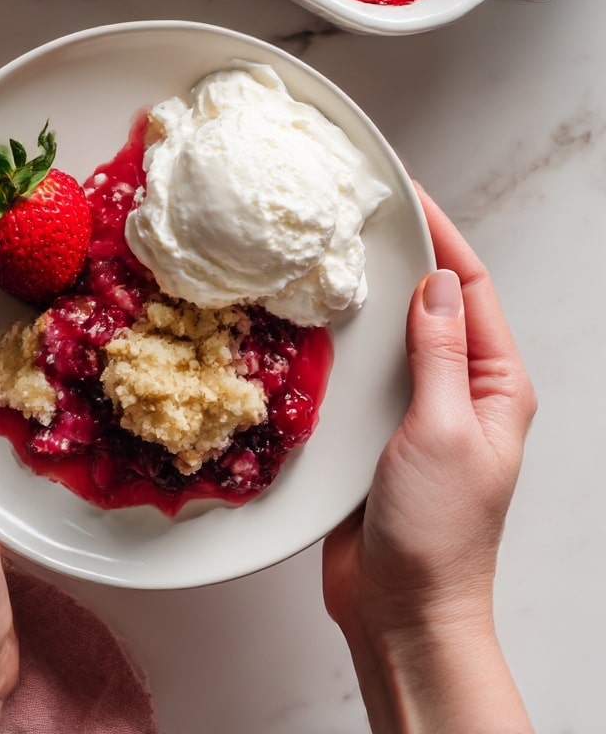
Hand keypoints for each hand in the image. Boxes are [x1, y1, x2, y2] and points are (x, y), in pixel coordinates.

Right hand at [322, 186, 536, 733]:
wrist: (400, 609)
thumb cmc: (439, 531)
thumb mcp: (445, 430)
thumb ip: (438, 355)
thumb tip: (435, 283)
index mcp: (494, 383)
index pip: (471, 288)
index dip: (442, 236)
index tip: (407, 194)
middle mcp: (457, 387)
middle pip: (430, 302)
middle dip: (400, 256)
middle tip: (355, 214)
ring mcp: (414, 408)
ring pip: (390, 333)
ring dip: (365, 296)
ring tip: (326, 253)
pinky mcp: (375, 430)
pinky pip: (361, 371)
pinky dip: (340, 341)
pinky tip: (309, 321)